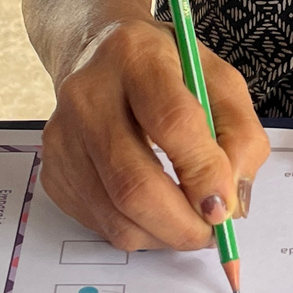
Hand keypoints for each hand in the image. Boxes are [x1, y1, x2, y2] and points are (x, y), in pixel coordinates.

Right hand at [40, 20, 268, 252]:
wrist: (102, 58)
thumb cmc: (169, 72)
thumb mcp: (220, 82)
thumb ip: (240, 136)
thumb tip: (230, 203)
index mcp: (137, 57)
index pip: (171, 122)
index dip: (203, 173)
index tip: (225, 208)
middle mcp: (88, 94)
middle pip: (134, 183)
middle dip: (182, 224)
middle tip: (212, 233)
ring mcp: (63, 135)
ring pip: (116, 215)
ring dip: (163, 235)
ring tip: (188, 221)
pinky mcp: (52, 170)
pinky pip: (99, 223)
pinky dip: (137, 231)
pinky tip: (153, 208)